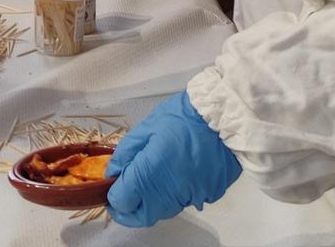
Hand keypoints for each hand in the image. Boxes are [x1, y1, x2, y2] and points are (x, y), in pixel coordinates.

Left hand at [106, 91, 241, 227]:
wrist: (223, 119)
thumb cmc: (180, 118)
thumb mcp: (145, 129)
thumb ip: (125, 155)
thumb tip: (113, 174)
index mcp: (150, 174)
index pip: (122, 201)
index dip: (112, 197)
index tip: (110, 188)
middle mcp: (169, 193)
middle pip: (142, 216)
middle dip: (128, 211)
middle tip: (123, 196)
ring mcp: (190, 197)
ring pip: (163, 212)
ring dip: (150, 203)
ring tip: (148, 182)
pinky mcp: (207, 197)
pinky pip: (183, 202)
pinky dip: (173, 195)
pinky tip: (174, 175)